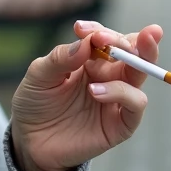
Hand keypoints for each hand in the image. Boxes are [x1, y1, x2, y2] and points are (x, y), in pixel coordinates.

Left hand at [10, 20, 162, 170]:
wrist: (30, 142)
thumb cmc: (35, 103)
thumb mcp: (39, 75)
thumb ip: (61, 57)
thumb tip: (86, 42)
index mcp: (90, 59)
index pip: (106, 37)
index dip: (98, 31)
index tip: (80, 28)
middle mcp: (108, 75)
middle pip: (134, 51)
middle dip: (137, 40)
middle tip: (131, 35)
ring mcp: (116, 98)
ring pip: (140, 73)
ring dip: (132, 63)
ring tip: (95, 75)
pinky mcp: (121, 123)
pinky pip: (136, 103)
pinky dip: (122, 93)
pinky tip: (95, 92)